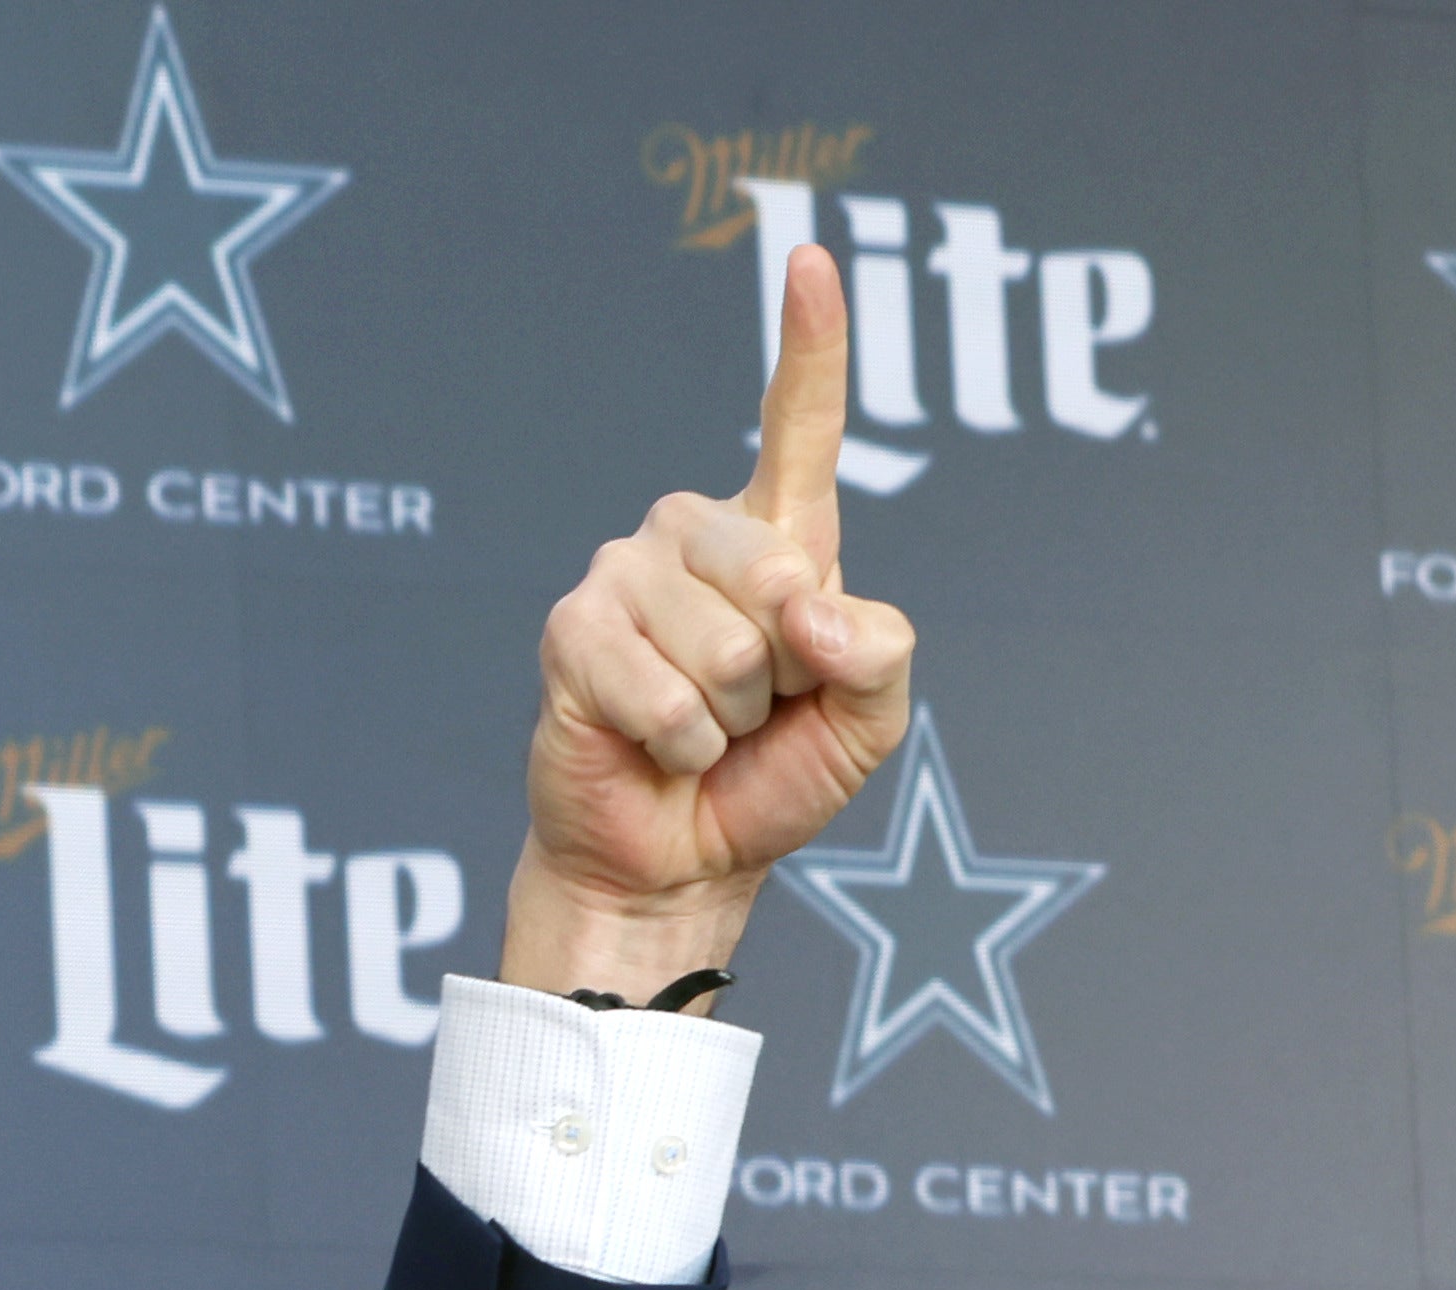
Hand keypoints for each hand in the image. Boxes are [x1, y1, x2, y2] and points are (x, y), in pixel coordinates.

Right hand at [503, 241, 918, 1003]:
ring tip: (703, 732)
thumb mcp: (870, 721)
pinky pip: (664, 692)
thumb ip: (882, 653)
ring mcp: (623, 576)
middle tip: (753, 712)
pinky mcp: (573, 633)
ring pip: (726, 645)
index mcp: (775, 537)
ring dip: (730, 718)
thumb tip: (809, 613)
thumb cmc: (769, 779)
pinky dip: (680, 743)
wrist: (678, 864)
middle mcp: (692, 536)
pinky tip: (656, 749)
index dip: (810, 343)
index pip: (798, 425)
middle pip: (779, 574)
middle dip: (787, 675)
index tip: (811, 258)